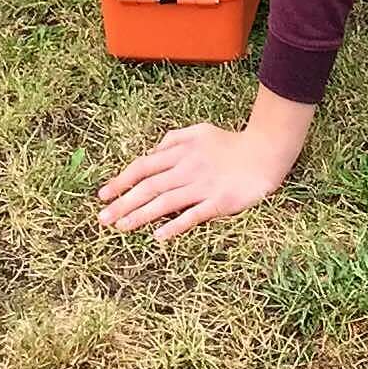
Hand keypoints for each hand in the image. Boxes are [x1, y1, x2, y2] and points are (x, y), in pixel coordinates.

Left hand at [97, 90, 313, 241]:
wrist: (264, 151)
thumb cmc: (230, 143)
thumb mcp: (199, 132)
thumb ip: (173, 140)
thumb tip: (152, 151)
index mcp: (180, 151)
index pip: (143, 166)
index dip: (122, 180)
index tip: (103, 194)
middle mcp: (187, 168)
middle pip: (149, 187)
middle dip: (123, 202)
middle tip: (103, 218)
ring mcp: (202, 186)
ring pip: (165, 202)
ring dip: (141, 216)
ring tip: (121, 228)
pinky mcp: (219, 201)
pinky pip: (193, 215)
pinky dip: (175, 225)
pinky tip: (159, 237)